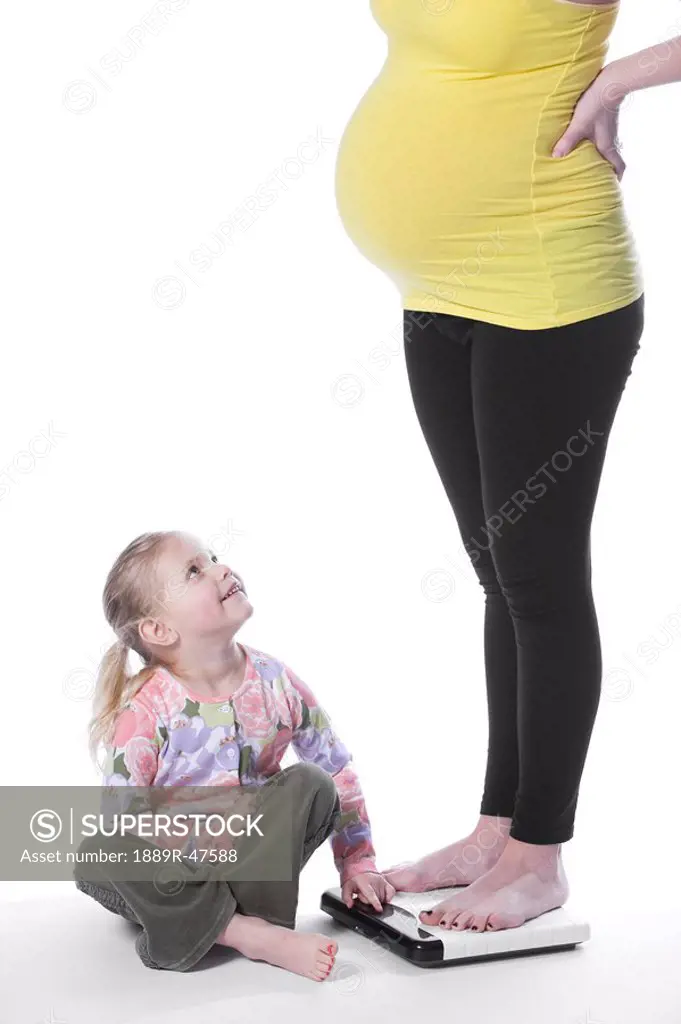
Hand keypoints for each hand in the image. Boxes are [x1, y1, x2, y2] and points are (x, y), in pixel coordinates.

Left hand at [341, 871, 395, 912]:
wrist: (359, 869)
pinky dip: (388, 897)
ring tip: (370, 894)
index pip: (371, 893)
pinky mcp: (386, 881)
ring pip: (383, 898)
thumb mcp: (347, 887)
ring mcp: (381, 880)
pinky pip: (391, 892)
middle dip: (369, 901)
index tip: (379, 909)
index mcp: (364, 882)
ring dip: (377, 899)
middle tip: (364, 895)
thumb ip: (346, 897)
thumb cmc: (354, 879)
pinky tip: (381, 896)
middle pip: (376, 899)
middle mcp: (374, 880)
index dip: (375, 902)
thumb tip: (350, 905)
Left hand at [551, 65, 627, 180]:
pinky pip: (601, 136)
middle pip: (611, 158)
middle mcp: (610, 138)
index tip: (613, 186)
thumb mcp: (578, 124)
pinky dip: (595, 143)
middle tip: (597, 178)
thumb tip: (556, 157)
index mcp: (606, 144)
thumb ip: (567, 140)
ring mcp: (609, 128)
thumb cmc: (595, 103)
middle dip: (605, 169)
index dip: (617, 177)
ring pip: (605, 147)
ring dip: (599, 155)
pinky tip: (583, 141)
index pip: (618, 165)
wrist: (610, 80)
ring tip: (586, 162)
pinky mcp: (605, 119)